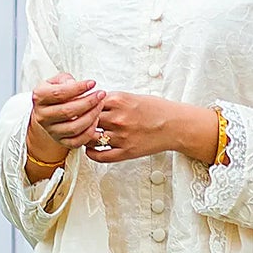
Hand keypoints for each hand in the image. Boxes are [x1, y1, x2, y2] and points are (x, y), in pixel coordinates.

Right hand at [28, 74, 104, 161]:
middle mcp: (42, 116)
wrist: (50, 110)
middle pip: (67, 111)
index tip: (92, 83)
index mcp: (39, 97)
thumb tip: (79, 86)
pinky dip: (89, 132)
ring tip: (100, 105)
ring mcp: (51, 131)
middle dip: (88, 102)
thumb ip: (67, 80)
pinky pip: (77, 141)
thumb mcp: (59, 80)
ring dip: (91, 116)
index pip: (59, 93)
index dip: (78, 88)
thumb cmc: (57, 93)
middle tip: (100, 94)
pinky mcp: (61, 141)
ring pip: (73, 128)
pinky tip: (96, 120)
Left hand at [85, 93, 219, 165]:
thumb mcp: (132, 96)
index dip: (81, 107)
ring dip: (84, 138)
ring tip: (84, 137)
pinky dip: (91, 153)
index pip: (88, 103)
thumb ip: (111, 100)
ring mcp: (121, 136)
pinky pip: (100, 156)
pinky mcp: (126, 152)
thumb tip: (91, 102)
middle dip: (81, 122)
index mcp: (119, 100)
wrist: (175, 125)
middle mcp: (118, 118)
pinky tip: (90, 149)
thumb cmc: (156, 110)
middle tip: (76, 124)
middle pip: (87, 120)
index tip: (78, 110)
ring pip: (90, 138)